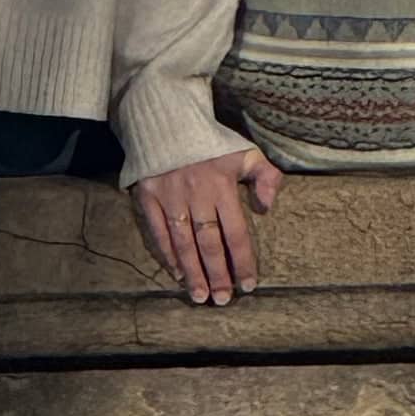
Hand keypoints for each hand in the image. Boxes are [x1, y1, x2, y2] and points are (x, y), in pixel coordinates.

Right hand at [133, 146, 283, 303]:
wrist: (168, 114)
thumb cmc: (210, 139)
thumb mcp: (244, 150)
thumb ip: (264, 175)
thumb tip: (266, 207)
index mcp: (222, 184)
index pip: (235, 232)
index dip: (243, 260)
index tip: (249, 284)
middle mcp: (196, 194)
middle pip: (209, 243)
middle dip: (217, 274)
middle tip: (222, 300)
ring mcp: (170, 196)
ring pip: (183, 242)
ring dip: (193, 272)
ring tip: (201, 297)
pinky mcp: (148, 195)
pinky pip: (158, 232)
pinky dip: (167, 254)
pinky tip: (177, 273)